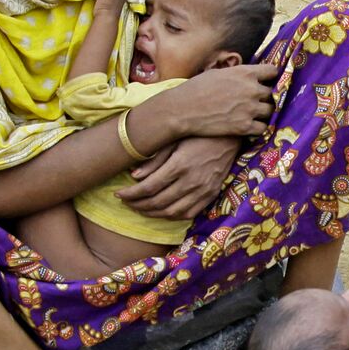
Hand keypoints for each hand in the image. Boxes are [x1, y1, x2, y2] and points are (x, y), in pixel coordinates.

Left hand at [117, 136, 240, 219]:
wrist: (229, 137)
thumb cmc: (198, 133)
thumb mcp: (174, 140)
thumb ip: (155, 159)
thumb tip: (134, 176)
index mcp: (180, 165)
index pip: (148, 187)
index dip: (130, 193)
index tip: (118, 194)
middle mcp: (191, 182)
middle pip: (157, 202)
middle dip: (137, 204)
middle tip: (125, 202)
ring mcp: (202, 191)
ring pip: (171, 212)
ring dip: (151, 213)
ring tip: (139, 208)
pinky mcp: (210, 195)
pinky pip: (188, 213)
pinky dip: (171, 216)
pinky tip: (161, 211)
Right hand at [175, 64, 276, 136]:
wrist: (182, 110)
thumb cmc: (196, 89)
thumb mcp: (218, 73)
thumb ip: (237, 74)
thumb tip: (246, 74)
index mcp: (245, 73)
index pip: (272, 71)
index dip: (270, 77)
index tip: (267, 82)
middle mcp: (251, 89)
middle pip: (272, 93)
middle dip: (265, 97)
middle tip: (256, 101)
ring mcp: (249, 109)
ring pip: (270, 111)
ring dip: (264, 113)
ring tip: (253, 114)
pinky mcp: (244, 127)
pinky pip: (263, 128)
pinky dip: (258, 128)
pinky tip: (250, 126)